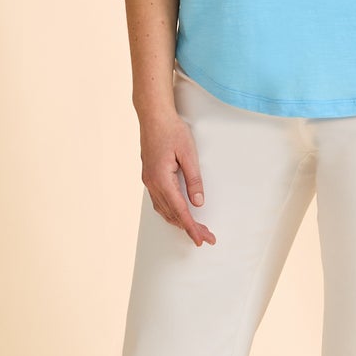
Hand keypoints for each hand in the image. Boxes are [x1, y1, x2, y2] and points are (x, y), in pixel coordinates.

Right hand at [140, 111, 215, 246]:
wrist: (153, 115)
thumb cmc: (172, 130)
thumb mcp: (188, 154)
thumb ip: (194, 180)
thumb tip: (198, 202)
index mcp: (162, 180)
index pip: (180, 210)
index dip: (191, 228)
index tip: (200, 240)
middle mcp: (152, 184)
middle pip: (172, 214)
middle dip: (189, 228)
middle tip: (207, 237)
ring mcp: (148, 180)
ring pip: (164, 210)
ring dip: (179, 221)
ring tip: (196, 229)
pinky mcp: (149, 176)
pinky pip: (159, 201)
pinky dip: (170, 211)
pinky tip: (178, 214)